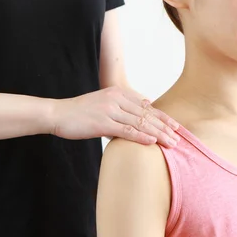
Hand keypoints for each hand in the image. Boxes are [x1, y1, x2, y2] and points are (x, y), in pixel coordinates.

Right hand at [50, 86, 180, 146]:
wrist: (58, 114)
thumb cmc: (80, 113)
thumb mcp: (103, 104)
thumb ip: (120, 108)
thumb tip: (138, 118)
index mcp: (118, 92)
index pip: (147, 106)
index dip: (163, 117)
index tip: (175, 126)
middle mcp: (117, 99)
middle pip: (147, 115)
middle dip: (164, 127)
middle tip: (179, 138)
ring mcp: (110, 110)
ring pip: (140, 123)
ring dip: (158, 134)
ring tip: (171, 143)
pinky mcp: (102, 122)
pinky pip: (126, 130)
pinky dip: (142, 137)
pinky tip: (153, 143)